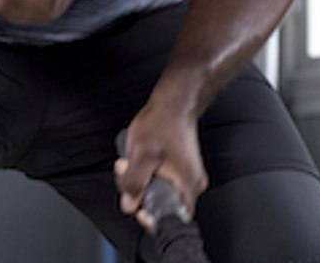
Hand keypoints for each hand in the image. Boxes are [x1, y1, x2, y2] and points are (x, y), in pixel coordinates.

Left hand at [115, 102, 207, 232]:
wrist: (174, 102)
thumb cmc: (164, 122)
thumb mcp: (141, 154)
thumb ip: (133, 184)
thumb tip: (129, 204)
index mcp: (187, 185)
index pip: (171, 219)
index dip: (149, 216)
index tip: (135, 203)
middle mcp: (191, 184)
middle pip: (161, 204)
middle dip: (139, 191)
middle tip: (128, 171)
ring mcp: (187, 176)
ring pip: (158, 192)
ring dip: (140, 181)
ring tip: (133, 159)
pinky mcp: (180, 169)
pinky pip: (161, 181)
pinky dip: (147, 174)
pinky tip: (141, 160)